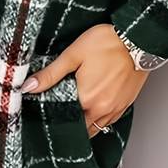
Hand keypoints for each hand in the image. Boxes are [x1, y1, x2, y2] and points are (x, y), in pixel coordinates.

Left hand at [21, 24, 149, 135]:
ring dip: (84, 125)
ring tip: (74, 116)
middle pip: (81, 129)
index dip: (55, 120)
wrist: (139, 39)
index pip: (65, 120)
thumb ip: (50, 74)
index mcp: (87, 99)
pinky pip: (109, 121)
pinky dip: (99, 120)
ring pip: (96, 128)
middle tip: (59, 116)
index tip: (47, 117)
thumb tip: (28, 87)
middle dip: (69, 125)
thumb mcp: (74, 54)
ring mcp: (116, 108)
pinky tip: (93, 110)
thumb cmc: (108, 43)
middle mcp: (102, 109)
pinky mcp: (126, 104)